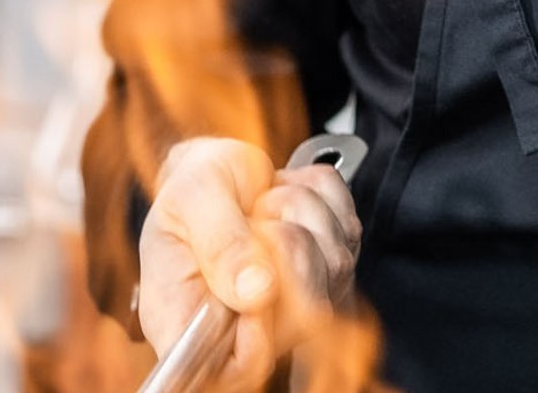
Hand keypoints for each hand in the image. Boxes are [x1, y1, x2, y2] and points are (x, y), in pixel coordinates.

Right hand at [137, 137, 362, 390]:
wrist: (215, 169)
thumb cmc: (191, 189)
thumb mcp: (187, 199)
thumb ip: (219, 243)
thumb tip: (255, 292)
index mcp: (189, 322)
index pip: (239, 368)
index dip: (259, 333)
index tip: (257, 282)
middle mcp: (246, 326)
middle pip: (306, 312)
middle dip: (286, 241)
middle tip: (252, 216)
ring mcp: (295, 305)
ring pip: (335, 265)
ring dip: (303, 211)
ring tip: (263, 204)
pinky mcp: (330, 273)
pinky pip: (349, 229)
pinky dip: (323, 199)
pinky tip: (287, 199)